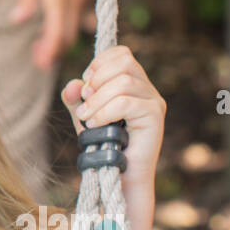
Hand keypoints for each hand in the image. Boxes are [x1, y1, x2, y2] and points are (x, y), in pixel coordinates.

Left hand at [8, 0, 97, 70]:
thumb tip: (17, 20)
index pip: (57, 36)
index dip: (49, 53)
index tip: (39, 63)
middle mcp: (75, 2)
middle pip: (68, 38)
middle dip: (54, 51)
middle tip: (39, 58)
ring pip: (76, 28)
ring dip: (62, 39)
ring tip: (45, 42)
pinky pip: (83, 15)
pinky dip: (71, 25)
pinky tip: (60, 23)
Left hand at [59, 45, 163, 202]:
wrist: (117, 176)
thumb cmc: (102, 144)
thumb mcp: (84, 115)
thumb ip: (76, 98)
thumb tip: (73, 85)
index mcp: (133, 82)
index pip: (122, 54)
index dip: (100, 63)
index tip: (86, 83)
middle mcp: (147, 89)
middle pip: (124, 63)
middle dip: (98, 78)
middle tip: (85, 101)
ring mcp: (154, 101)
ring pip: (123, 82)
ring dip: (97, 99)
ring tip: (86, 117)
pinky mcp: (155, 116)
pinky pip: (126, 102)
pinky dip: (104, 111)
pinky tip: (94, 124)